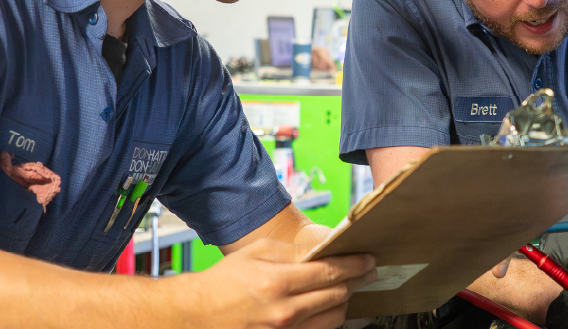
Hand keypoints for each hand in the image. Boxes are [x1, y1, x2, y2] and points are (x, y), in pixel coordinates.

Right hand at [169, 238, 375, 327]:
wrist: (199, 314)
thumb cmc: (225, 281)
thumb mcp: (257, 253)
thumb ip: (293, 252)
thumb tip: (324, 250)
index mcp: (278, 282)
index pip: (330, 271)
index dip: (354, 264)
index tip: (367, 258)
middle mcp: (285, 311)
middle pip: (337, 295)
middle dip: (357, 280)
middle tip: (368, 270)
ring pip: (334, 317)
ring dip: (346, 300)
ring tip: (348, 287)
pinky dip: (330, 317)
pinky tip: (330, 306)